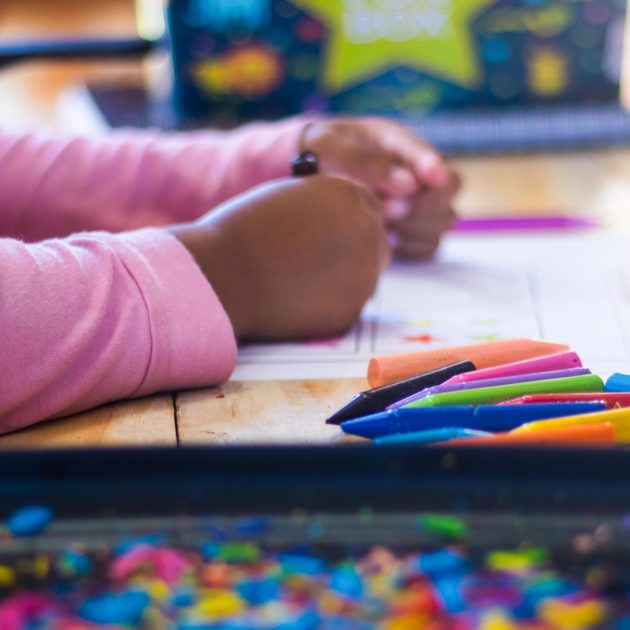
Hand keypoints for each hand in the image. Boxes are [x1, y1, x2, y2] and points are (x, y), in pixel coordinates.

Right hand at [169, 174, 389, 339]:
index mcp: (350, 195)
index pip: (368, 207)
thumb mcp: (291, 197)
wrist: (223, 274)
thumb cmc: (243, 231)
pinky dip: (330, 305)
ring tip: (300, 278)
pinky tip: (298, 299)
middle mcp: (368, 231)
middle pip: (376, 242)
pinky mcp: (352, 311)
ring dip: (343, 277)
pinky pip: (349, 305)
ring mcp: (365, 274)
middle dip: (355, 250)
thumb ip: (324, 206)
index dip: (349, 222)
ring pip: (365, 276)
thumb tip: (341, 222)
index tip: (334, 233)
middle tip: (322, 261)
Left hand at [303, 117, 459, 258]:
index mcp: (399, 143)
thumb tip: (408, 185)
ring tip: (381, 224)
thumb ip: (366, 162)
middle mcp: (416, 172)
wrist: (308, 173)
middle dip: (423, 204)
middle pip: (449, 189)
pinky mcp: (412, 230)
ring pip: (444, 220)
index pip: (429, 156)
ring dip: (416, 228)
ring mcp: (418, 202)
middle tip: (388, 211)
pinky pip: (430, 245)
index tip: (433, 179)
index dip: (434, 169)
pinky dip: (413, 248)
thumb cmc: (319, 152)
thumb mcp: (331, 147)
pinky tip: (387, 242)